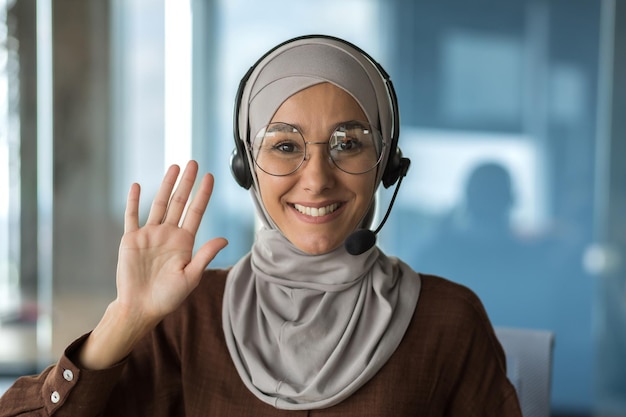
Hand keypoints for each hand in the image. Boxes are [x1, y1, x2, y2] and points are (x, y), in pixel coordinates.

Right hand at [115, 160, 227, 324]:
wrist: (141, 308)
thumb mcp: (191, 276)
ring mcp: (150, 234)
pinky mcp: (131, 239)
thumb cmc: (168, 297)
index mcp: (184, 242)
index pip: (196, 212)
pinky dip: (134, 201)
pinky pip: (132, 216)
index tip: (210, 177)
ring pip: (159, 204)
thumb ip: (205, 255)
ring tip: (174, 167)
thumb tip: (224, 239)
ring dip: (166, 185)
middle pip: (179, 202)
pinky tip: (138, 186)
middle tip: (194, 163)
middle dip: (187, 183)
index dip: (203, 194)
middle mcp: (168, 234)